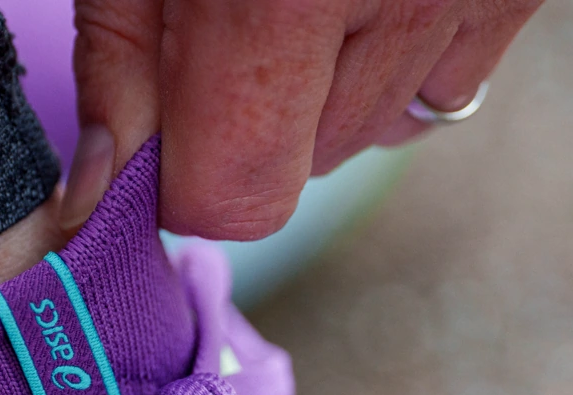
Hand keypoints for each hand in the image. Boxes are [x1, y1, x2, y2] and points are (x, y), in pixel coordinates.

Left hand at [62, 0, 541, 238]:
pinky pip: (434, 93)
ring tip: (293, 4)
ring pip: (364, 138)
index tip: (150, 134)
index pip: (231, 197)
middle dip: (239, 131)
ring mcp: (472, 0)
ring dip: (314, 103)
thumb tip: (100, 196)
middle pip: (294, 174)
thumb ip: (119, 63)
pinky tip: (359, 4)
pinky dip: (386, 73)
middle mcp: (397, 6)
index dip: (175, 181)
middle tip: (222, 33)